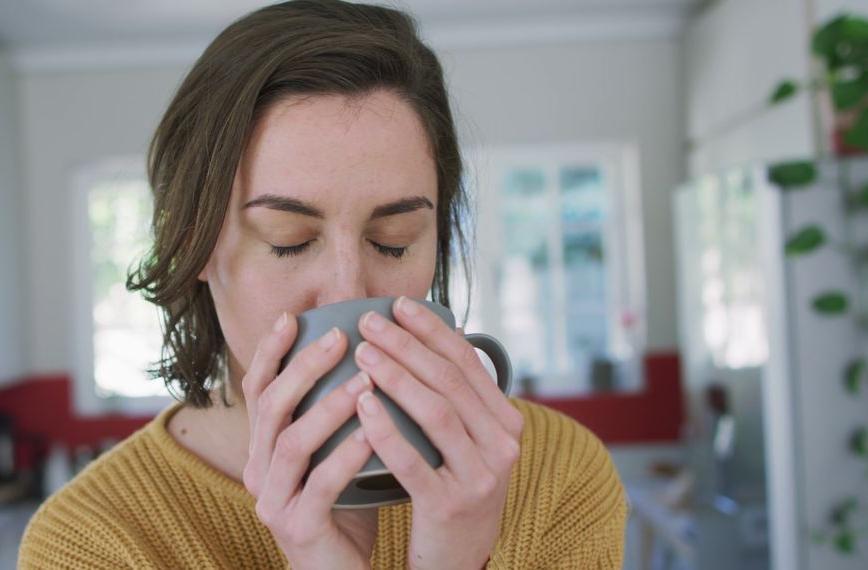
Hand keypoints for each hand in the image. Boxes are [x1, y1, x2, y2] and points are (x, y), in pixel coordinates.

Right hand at [241, 312, 378, 569]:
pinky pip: (320, 484)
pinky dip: (345, 454)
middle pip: (270, 406)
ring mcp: (274, 501)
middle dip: (303, 366)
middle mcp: (259, 471)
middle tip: (340, 337)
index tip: (295, 317)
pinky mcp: (297, 528)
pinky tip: (370, 434)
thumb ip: (338, 418)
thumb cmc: (345, 512)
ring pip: (291, 442)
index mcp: (263, 450)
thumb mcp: (334, 456)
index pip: (257, 390)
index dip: (271, 352)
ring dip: (328, 405)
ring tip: (365, 380)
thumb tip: (368, 358)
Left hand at [353, 297, 524, 569]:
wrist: (458, 558)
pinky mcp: (449, 504)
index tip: (397, 305)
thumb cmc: (454, 488)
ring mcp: (479, 476)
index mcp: (506, 421)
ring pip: (435, 413)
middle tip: (368, 322)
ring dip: (395, 377)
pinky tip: (361, 405)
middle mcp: (501, 445)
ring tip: (361, 355)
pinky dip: (386, 430)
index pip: (467, 362)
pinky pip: (413, 460)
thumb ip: (459, 398)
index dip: (431, 329)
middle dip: (406, 345)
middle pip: (448, 380)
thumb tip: (432, 335)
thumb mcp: (470, 442)